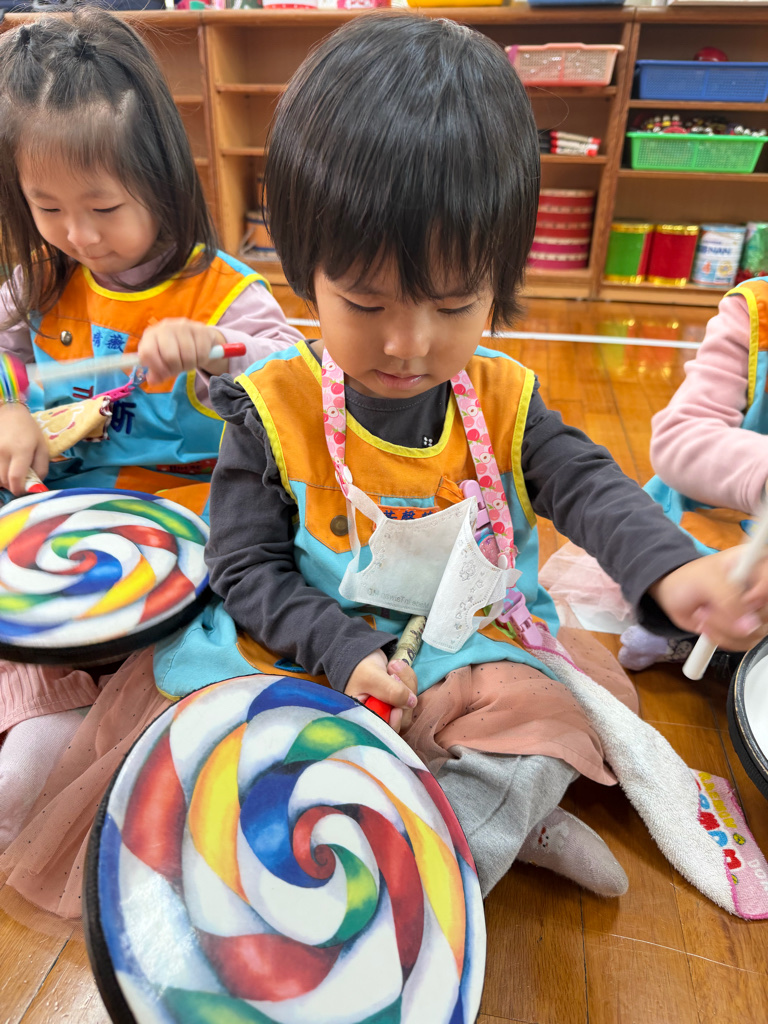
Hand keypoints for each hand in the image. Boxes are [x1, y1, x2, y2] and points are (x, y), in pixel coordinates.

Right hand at [0, 404, 48, 494]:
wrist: (8, 411)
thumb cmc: (29, 430)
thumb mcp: (42, 447)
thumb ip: (41, 468)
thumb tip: (36, 485)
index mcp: (21, 450)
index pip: (15, 478)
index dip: (18, 489)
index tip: (22, 491)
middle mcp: (3, 451)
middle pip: (3, 480)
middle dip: (11, 486)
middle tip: (18, 482)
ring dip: (2, 480)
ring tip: (10, 474)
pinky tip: (4, 468)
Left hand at [138, 319, 225, 384]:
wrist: (196, 335)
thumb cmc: (174, 350)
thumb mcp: (162, 360)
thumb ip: (155, 372)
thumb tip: (152, 380)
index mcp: (151, 335)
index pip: (148, 352)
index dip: (156, 368)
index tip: (164, 374)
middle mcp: (166, 327)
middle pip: (170, 357)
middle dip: (176, 369)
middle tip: (179, 369)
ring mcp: (184, 326)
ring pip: (188, 357)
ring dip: (189, 366)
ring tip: (188, 363)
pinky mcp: (200, 329)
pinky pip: (201, 353)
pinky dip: (201, 360)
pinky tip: (198, 357)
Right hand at [345, 650, 417, 732]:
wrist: (362, 652)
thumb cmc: (359, 667)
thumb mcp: (372, 678)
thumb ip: (390, 691)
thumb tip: (411, 703)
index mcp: (364, 717)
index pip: (383, 731)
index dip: (394, 722)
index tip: (397, 708)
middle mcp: (378, 716)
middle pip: (401, 718)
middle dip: (402, 693)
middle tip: (393, 672)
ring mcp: (390, 707)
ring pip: (409, 704)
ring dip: (406, 682)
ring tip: (393, 665)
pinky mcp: (399, 698)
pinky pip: (412, 693)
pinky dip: (408, 678)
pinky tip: (397, 667)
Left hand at [650, 548, 767, 650]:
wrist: (674, 595)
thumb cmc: (689, 579)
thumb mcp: (706, 581)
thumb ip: (728, 599)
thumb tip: (749, 626)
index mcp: (756, 564)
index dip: (761, 595)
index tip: (745, 599)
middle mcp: (760, 587)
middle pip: (765, 613)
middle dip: (730, 617)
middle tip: (707, 606)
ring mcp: (756, 609)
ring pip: (756, 632)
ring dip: (724, 630)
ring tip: (704, 614)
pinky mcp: (749, 628)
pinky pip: (746, 643)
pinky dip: (724, 639)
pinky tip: (709, 626)